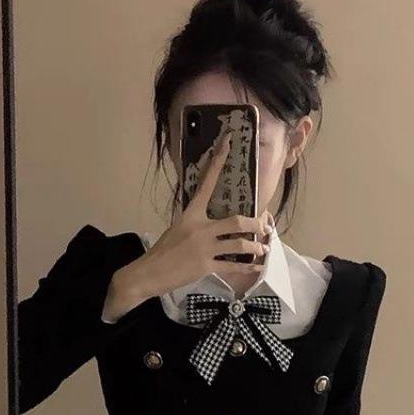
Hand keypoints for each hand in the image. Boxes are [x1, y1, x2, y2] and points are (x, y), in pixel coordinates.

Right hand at [114, 128, 273, 305]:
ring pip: (239, 245)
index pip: (206, 183)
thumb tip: (212, 218)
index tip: (229, 141)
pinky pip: (233, 266)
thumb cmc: (162, 251)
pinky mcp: (205, 267)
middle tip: (265, 227)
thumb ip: (195, 221)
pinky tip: (257, 267)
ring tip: (262, 249)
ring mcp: (204, 248)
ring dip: (255, 247)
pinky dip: (248, 268)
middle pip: (237, 222)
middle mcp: (200, 228)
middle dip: (256, 224)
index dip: (218, 162)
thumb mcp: (177, 228)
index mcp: (191, 214)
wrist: (147, 273)